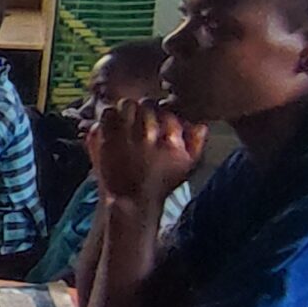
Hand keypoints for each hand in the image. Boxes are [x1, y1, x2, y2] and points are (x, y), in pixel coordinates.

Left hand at [89, 98, 206, 205]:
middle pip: (148, 105)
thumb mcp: (186, 167)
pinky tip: (111, 126)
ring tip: (126, 119)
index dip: (162, 115)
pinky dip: (108, 116)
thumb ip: (196, 144)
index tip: (157, 121)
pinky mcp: (106, 141)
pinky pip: (107, 114)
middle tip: (140, 118)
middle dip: (145, 109)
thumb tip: (201, 124)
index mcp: (171, 142)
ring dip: (127, 109)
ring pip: (127, 104)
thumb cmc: (160, 183)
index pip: (169, 114)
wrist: (131, 202)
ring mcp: (125, 138)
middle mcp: (149, 138)